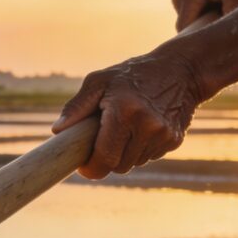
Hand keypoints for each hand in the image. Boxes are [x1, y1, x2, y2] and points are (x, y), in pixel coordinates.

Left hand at [51, 48, 203, 179]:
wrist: (181, 69)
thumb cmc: (132, 75)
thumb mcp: (100, 81)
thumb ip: (77, 106)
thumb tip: (57, 130)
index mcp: (124, 112)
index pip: (104, 159)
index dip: (90, 168)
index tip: (83, 165)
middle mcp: (147, 126)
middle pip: (117, 166)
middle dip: (106, 159)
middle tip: (101, 142)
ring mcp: (163, 135)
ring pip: (133, 164)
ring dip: (123, 154)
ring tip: (124, 129)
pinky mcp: (174, 140)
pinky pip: (148, 157)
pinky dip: (140, 149)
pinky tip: (142, 128)